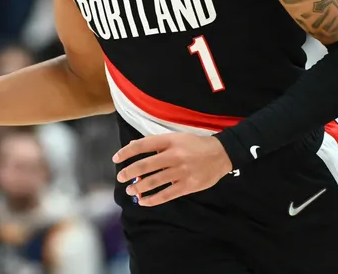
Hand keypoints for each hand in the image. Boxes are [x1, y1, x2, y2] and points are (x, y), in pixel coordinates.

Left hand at [113, 133, 231, 206]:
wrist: (221, 154)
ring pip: (154, 182)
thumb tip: (133, 146)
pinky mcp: (187, 186)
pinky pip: (166, 195)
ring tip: (130, 190)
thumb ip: (155, 142)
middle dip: (129, 172)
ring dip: (139, 187)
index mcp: (170, 141)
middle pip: (145, 165)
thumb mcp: (175, 137)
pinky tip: (144, 201)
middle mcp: (174, 156)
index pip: (143, 145)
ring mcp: (181, 172)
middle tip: (120, 178)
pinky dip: (153, 200)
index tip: (116, 158)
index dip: (127, 152)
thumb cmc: (194, 145)